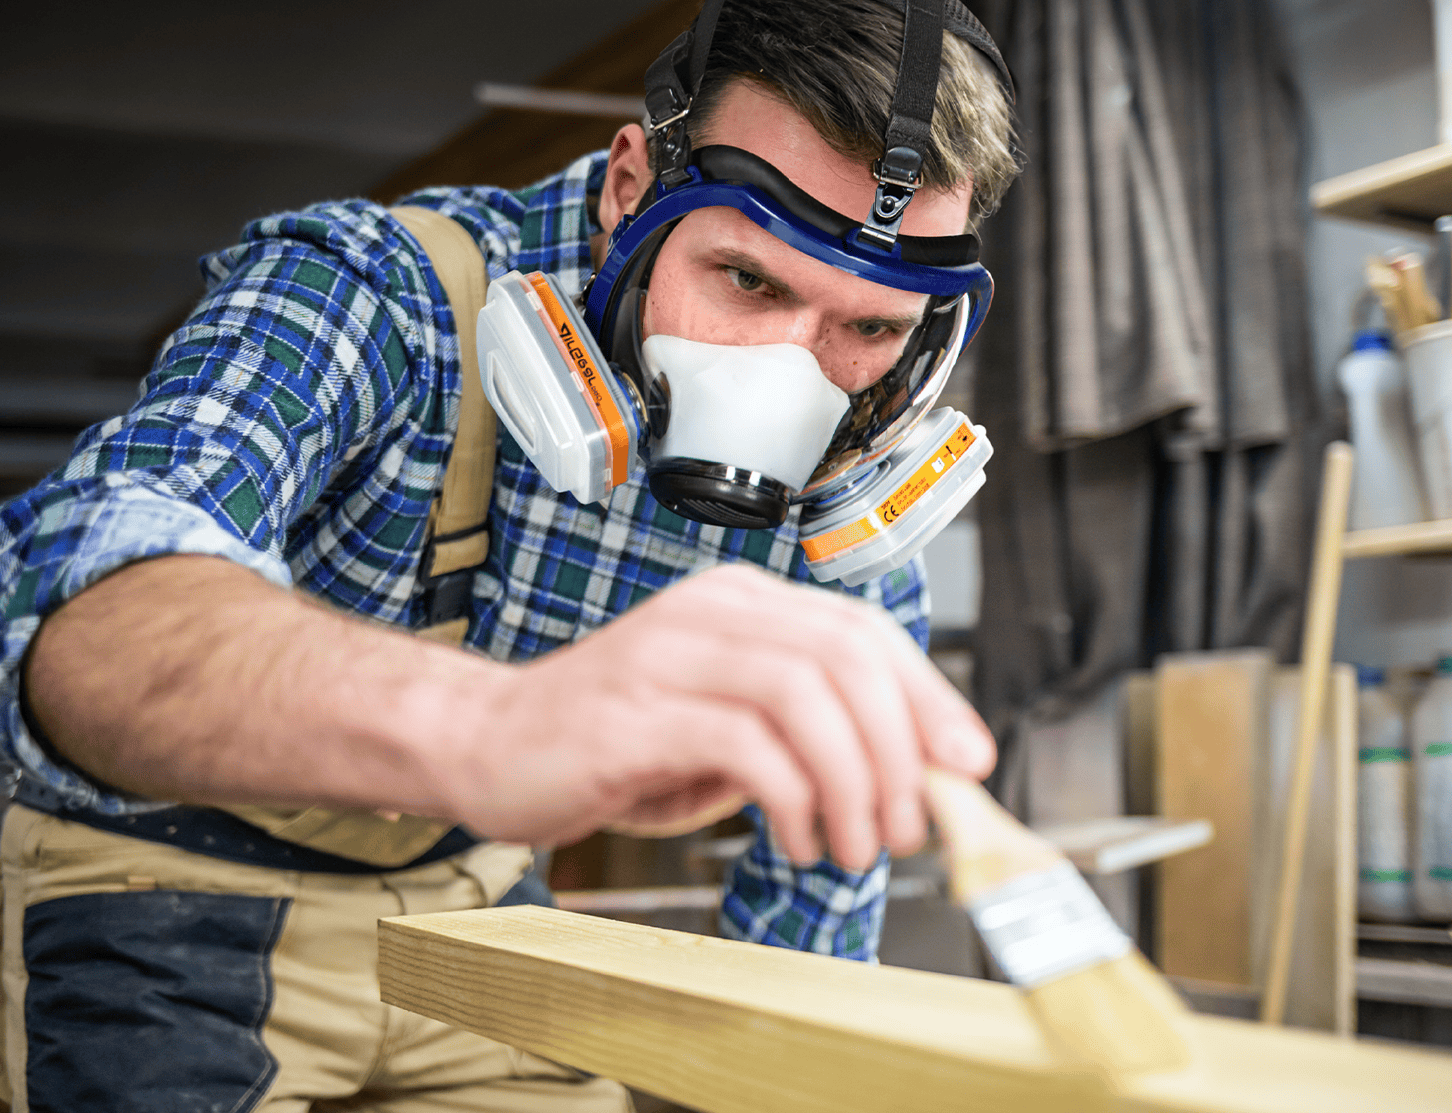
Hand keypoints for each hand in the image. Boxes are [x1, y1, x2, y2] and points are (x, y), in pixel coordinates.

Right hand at [441, 565, 994, 868]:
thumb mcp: (730, 731)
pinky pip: (748, 743)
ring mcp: (671, 655)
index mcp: (743, 606)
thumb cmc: (613, 744)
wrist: (485, 745)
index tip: (966, 761)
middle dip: (901, 747)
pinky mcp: (637, 712)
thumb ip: (809, 735)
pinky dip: (793, 800)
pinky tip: (796, 842)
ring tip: (855, 844)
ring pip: (808, 694)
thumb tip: (914, 772)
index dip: (929, 696)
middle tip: (910, 822)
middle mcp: (713, 614)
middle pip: (847, 656)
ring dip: (854, 780)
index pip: (863, 632)